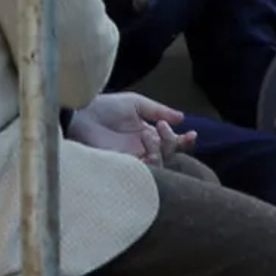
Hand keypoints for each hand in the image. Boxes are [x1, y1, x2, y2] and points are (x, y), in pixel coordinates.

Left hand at [67, 92, 196, 165]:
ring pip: (159, 163)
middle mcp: (142, 148)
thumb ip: (159, 110)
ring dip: (160, 148)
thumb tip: (182, 118)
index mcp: (146, 133)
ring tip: (148, 134)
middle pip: (168, 154)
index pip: (170, 142)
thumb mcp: (137, 103)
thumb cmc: (106, 106)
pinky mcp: (124, 166)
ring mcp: (133, 158)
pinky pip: (145, 171)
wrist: (83, 114)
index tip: (192, 134)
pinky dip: (151, 160)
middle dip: (172, 141)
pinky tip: (146, 146)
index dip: (184, 141)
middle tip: (160, 126)